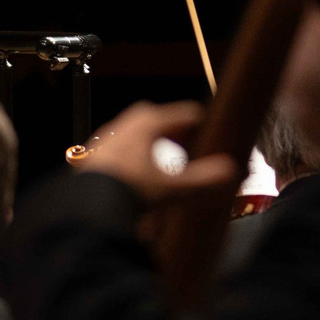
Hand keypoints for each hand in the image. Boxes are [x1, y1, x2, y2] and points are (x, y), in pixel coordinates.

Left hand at [71, 101, 238, 203]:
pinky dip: (132, 154)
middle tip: (186, 141)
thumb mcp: (172, 188)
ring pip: (133, 131)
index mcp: (146, 124)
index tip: (210, 128)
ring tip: (163, 158)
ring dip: (150, 140)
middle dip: (172, 127)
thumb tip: (232, 171)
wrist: (87, 205)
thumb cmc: (130, 191)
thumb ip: (203, 179)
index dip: (200, 121)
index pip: (182, 114)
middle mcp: (123, 126)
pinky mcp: (92, 155)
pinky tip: (137, 172)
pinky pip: (118, 147)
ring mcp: (105, 139)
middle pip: (154, 117)